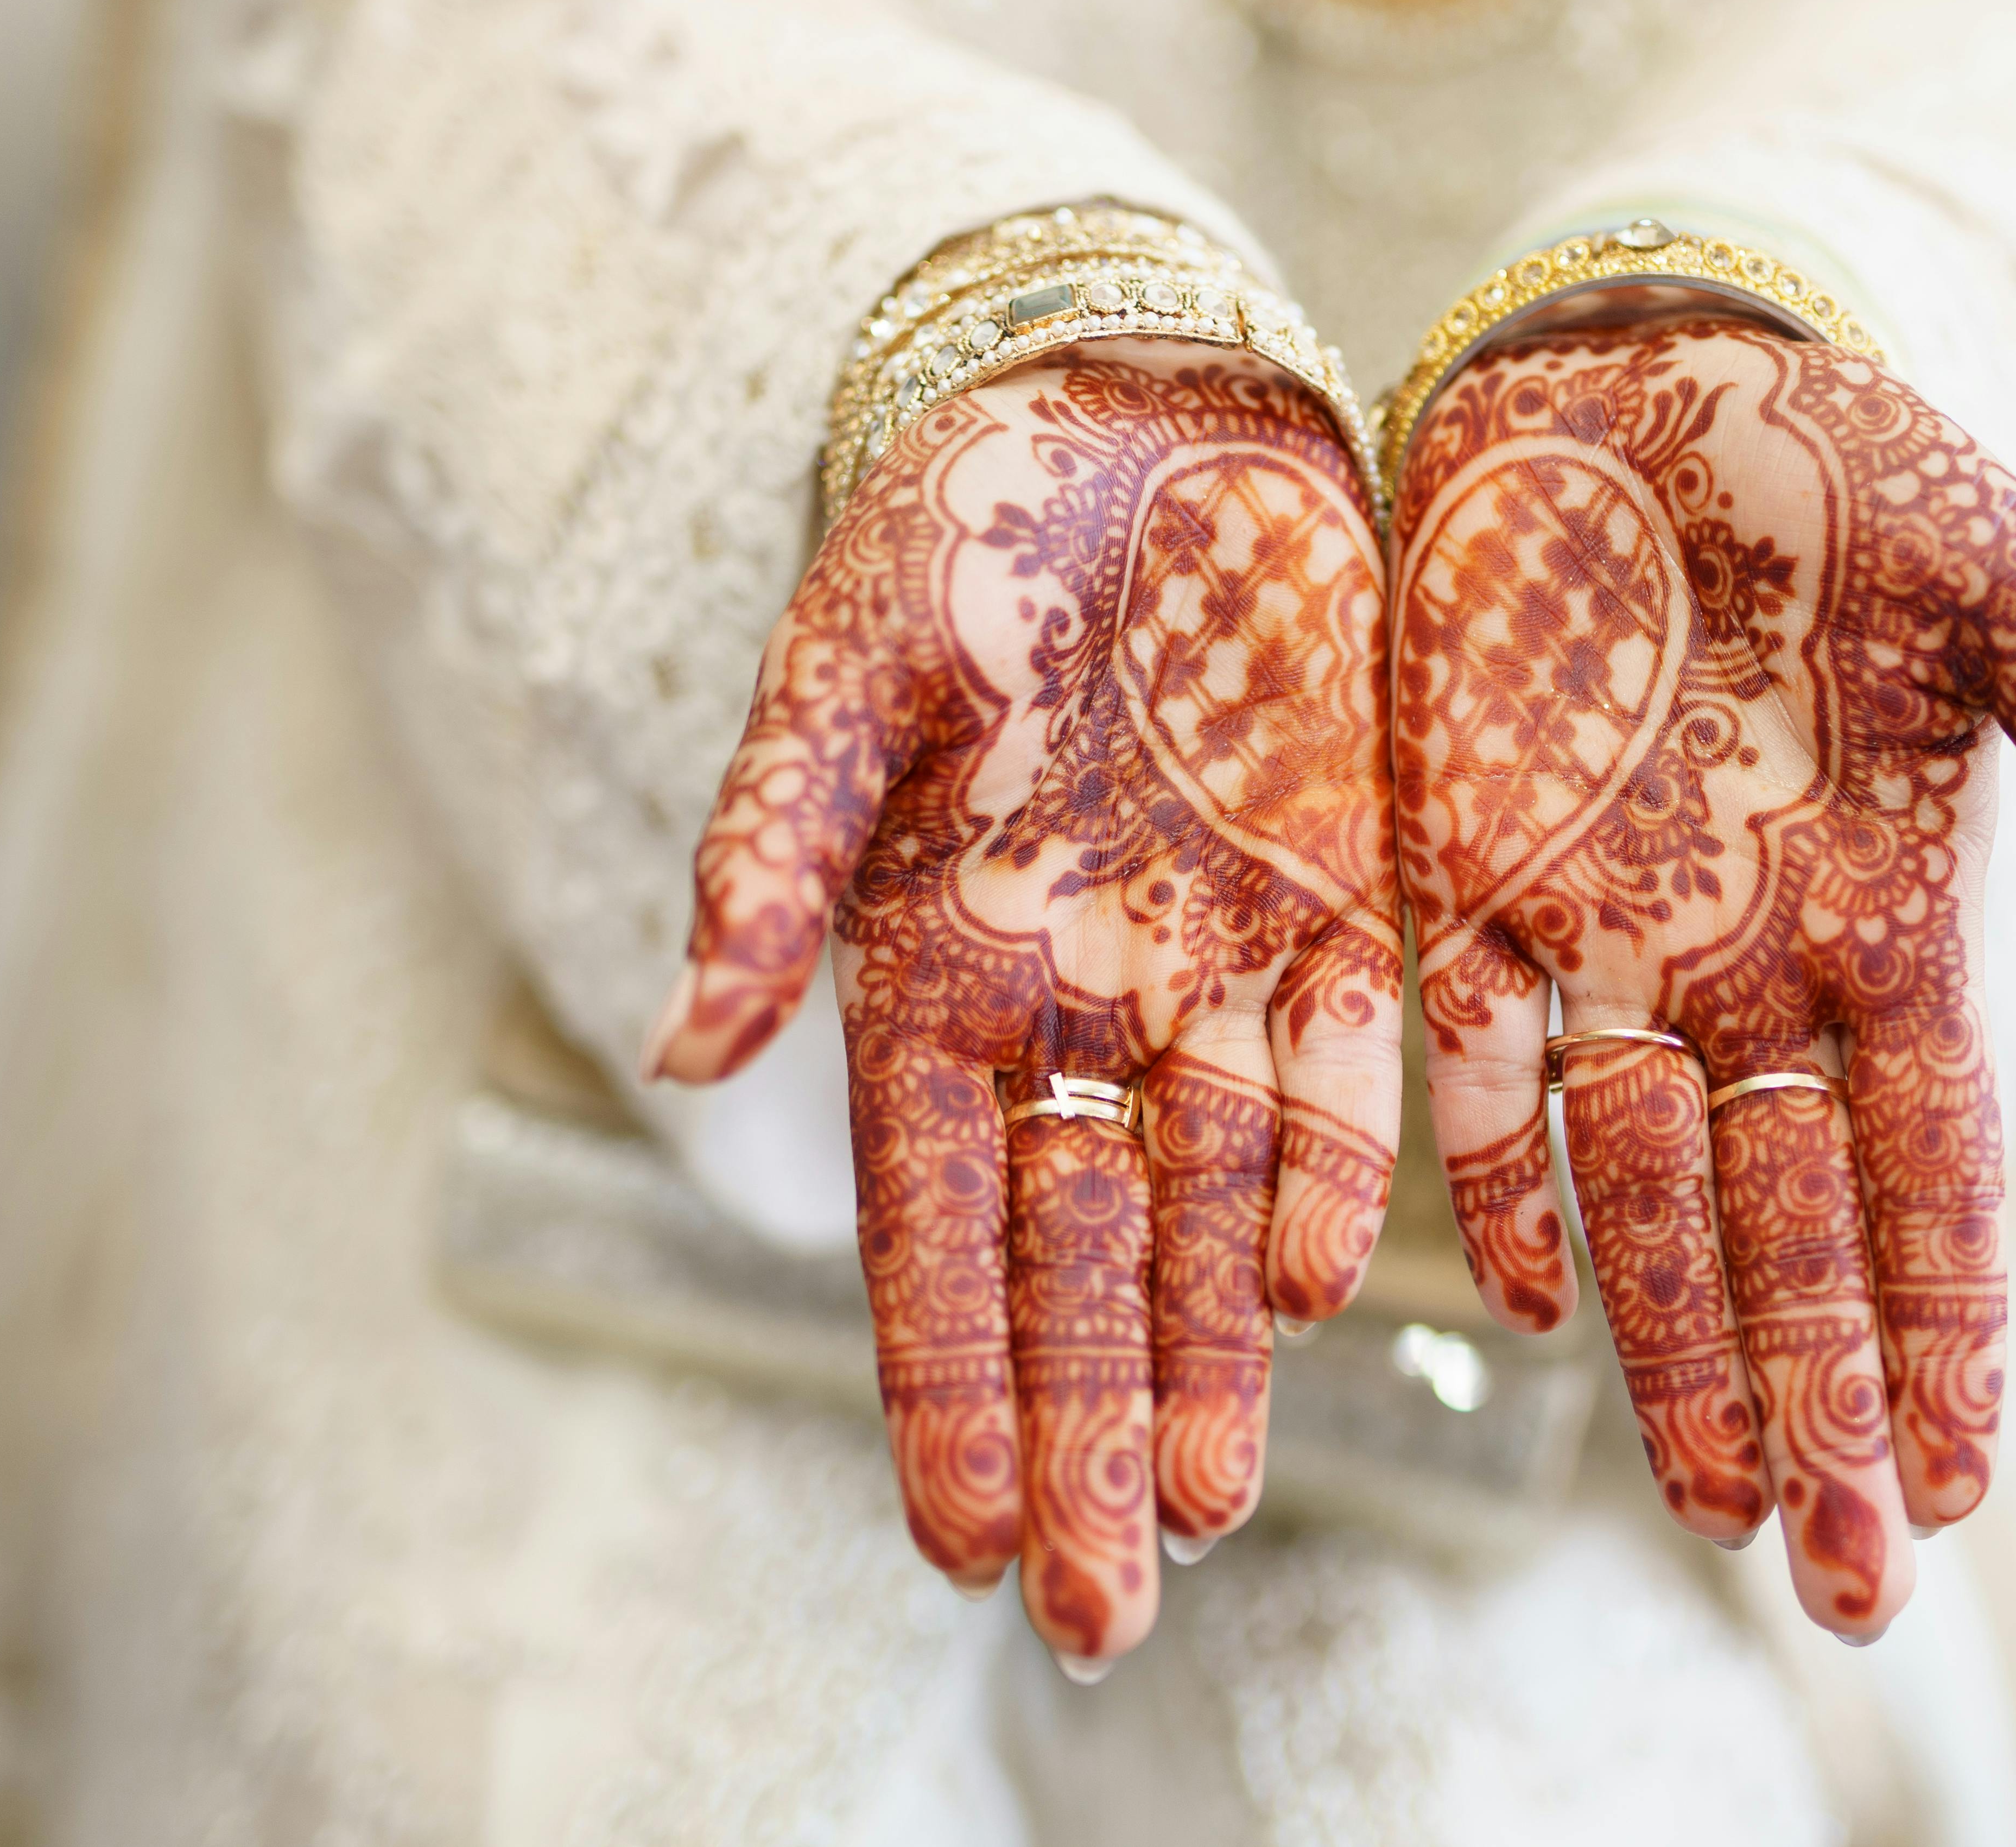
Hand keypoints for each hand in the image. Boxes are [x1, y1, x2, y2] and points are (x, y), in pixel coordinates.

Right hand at [647, 342, 1401, 1668]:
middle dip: (1083, 1427)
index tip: (954, 1537)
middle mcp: (1071, 1002)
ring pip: (1207, 1203)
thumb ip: (773, 852)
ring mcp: (1206, 962)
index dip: (942, 1377)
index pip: (929, 1222)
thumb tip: (678, 1040)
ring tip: (1203, 1504)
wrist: (1138, 409)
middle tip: (1095, 1606)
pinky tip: (1318, 1290)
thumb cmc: (960, 527)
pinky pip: (1338, 1070)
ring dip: (1207, 1353)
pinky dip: (1331, 1173)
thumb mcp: (848, 672)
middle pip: (1077, 1256)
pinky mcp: (1332, 901)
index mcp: (931, 967)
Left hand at [1392, 319, 2015, 1639]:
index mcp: (1891, 916)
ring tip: (1715, 1507)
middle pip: (1792, 1227)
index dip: (1949, 1325)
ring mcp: (1604, 935)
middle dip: (1819, 1400)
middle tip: (1844, 1580)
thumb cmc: (1847, 461)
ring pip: (1645, 1192)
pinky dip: (1502, 1182)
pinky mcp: (1467, 876)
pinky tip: (1537, 1305)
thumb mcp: (2013, 595)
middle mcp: (1748, 965)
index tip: (1964, 1480)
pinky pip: (1477, 1067)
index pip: (1932, 1171)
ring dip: (1678, 1348)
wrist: (1645, 358)